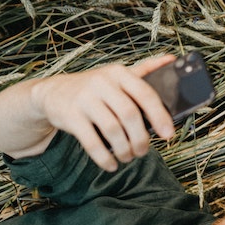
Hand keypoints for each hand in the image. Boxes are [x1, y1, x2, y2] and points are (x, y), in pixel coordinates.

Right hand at [32, 55, 175, 170]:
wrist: (53, 93)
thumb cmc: (94, 88)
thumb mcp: (117, 76)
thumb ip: (144, 70)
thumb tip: (171, 59)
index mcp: (119, 73)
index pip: (145, 94)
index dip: (159, 116)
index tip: (168, 135)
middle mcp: (101, 82)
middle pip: (130, 115)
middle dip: (141, 139)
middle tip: (143, 151)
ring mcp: (84, 99)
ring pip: (113, 130)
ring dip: (125, 150)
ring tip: (128, 157)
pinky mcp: (70, 116)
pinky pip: (92, 142)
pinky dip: (104, 158)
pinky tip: (111, 164)